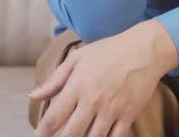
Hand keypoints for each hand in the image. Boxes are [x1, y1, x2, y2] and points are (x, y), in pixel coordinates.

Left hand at [29, 21, 178, 136]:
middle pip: (70, 134)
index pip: (53, 118)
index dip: (42, 133)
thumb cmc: (109, 51)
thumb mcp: (78, 58)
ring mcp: (112, 109)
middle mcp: (93, 100)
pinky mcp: (129, 115)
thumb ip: (55, 80)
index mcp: (77, 86)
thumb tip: (33, 96)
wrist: (145, 49)